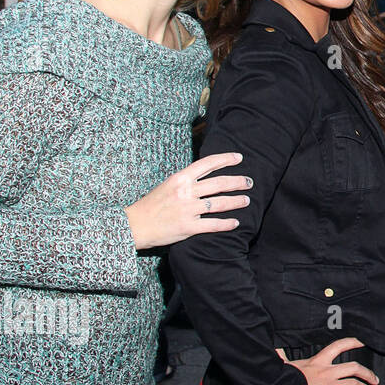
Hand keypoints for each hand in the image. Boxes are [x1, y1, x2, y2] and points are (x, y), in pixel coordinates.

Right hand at [125, 152, 250, 249]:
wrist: (135, 225)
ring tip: (246, 200)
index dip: (226, 159)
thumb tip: (207, 174)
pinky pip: (213, 224)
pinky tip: (235, 223)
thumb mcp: (167, 185)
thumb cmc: (151, 205)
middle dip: (238, 182)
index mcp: (180, 178)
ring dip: (236, 201)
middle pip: (219, 183)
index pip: (208, 164)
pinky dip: (226, 223)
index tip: (239, 158)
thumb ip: (187, 180)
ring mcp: (188, 209)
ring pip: (219, 203)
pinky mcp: (188, 227)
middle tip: (249, 182)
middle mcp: (185, 192)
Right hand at [279, 337, 379, 384]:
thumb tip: (275, 348)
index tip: (364, 341)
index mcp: (318, 361)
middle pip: (354, 368)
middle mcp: (327, 372)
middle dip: (367, 373)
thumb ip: (283, 356)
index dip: (353, 342)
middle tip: (375, 379)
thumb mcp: (284, 364)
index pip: (339, 346)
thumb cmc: (280, 380)